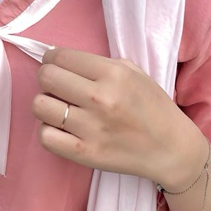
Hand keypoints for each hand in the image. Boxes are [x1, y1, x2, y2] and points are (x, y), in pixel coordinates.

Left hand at [31, 47, 206, 189]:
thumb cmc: (152, 109)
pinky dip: (48, 131)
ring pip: (40, 106)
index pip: (60, 57)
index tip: (55, 66)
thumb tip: (61, 60)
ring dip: (45, 105)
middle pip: (46, 78)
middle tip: (56, 87)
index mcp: (113, 74)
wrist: (170, 149)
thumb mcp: (134, 73)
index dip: (51, 59)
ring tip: (58, 109)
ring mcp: (91, 128)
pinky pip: (45, 137)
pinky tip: (61, 129)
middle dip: (46, 79)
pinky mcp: (85, 153)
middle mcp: (100, 98)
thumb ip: (99, 65)